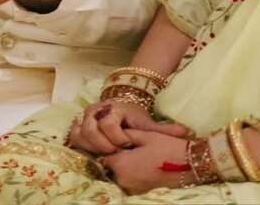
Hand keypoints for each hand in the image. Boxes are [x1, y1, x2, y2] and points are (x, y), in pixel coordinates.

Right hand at [67, 100, 192, 155]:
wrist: (120, 105)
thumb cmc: (134, 117)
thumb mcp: (147, 122)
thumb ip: (164, 129)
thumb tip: (186, 132)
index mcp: (113, 108)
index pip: (109, 125)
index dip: (117, 138)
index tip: (127, 145)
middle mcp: (96, 109)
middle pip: (91, 130)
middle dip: (104, 145)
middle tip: (115, 152)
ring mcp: (84, 116)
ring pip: (80, 133)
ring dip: (91, 147)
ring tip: (105, 153)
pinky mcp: (77, 123)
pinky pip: (73, 135)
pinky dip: (81, 145)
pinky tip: (93, 152)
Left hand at [101, 129, 196, 194]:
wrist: (189, 165)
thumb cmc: (167, 147)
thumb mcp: (145, 135)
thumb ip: (126, 135)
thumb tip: (115, 134)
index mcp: (121, 164)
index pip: (106, 154)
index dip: (114, 146)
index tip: (125, 142)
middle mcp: (123, 179)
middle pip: (114, 166)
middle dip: (121, 157)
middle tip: (137, 148)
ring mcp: (132, 188)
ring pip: (123, 173)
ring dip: (128, 166)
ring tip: (144, 156)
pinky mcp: (141, 192)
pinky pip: (132, 180)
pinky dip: (136, 173)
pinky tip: (148, 165)